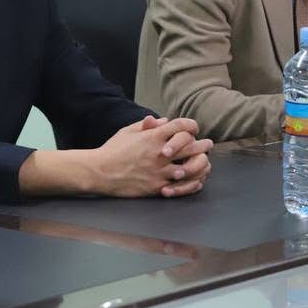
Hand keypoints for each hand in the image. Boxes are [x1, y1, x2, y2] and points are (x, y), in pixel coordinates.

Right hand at [92, 116, 211, 198]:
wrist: (100, 172)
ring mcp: (160, 171)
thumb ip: (147, 125)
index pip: (180, 126)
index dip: (190, 125)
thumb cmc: (112, 150)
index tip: (193, 128)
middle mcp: (159, 153)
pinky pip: (182, 186)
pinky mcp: (157, 186)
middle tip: (208, 144)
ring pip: (191, 167)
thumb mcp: (127, 132)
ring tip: (205, 162)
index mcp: (153, 137)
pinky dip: (192, 182)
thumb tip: (164, 121)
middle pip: (191, 146)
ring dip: (201, 163)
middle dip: (203, 144)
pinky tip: (196, 180)